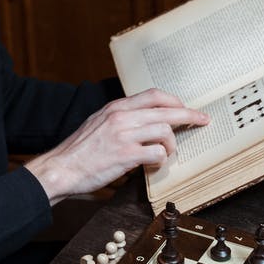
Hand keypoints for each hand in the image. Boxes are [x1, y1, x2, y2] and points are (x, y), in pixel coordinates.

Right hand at [24, 88, 209, 203]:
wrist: (60, 168)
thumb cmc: (79, 151)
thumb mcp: (98, 123)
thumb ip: (121, 119)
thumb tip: (146, 122)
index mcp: (116, 107)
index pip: (154, 95)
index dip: (175, 100)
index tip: (186, 108)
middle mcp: (121, 117)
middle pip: (166, 109)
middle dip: (189, 115)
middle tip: (202, 121)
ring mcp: (124, 135)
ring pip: (165, 131)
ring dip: (171, 145)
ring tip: (164, 154)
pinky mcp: (125, 155)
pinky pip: (158, 153)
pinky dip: (161, 161)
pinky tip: (152, 165)